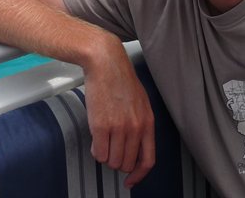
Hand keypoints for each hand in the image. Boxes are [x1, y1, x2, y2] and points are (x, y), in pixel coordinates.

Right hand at [83, 41, 155, 188]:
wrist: (106, 63)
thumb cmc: (121, 80)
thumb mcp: (140, 103)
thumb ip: (140, 125)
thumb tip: (134, 148)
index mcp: (148, 122)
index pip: (148, 160)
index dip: (138, 175)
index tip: (130, 181)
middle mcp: (136, 127)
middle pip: (127, 164)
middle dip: (118, 161)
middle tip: (112, 149)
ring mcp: (119, 128)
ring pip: (112, 161)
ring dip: (106, 156)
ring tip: (103, 140)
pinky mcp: (101, 126)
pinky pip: (99, 153)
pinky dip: (96, 150)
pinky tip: (97, 138)